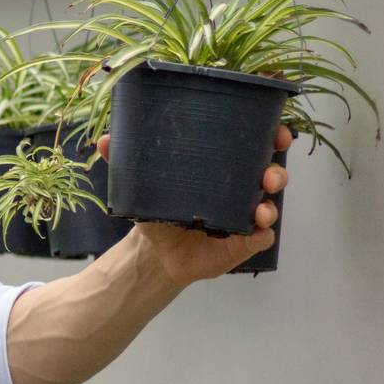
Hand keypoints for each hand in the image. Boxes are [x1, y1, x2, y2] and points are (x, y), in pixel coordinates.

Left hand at [96, 125, 291, 285]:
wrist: (154, 251)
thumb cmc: (156, 210)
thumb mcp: (141, 185)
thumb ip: (125, 162)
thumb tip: (105, 139)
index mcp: (223, 169)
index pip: (255, 147)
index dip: (272, 137)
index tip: (278, 132)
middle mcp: (239, 190)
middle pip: (271, 173)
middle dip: (277, 168)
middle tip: (269, 172)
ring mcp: (244, 217)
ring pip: (271, 204)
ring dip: (272, 201)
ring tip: (261, 203)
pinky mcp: (243, 243)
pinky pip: (262, 236)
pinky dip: (263, 232)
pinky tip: (257, 228)